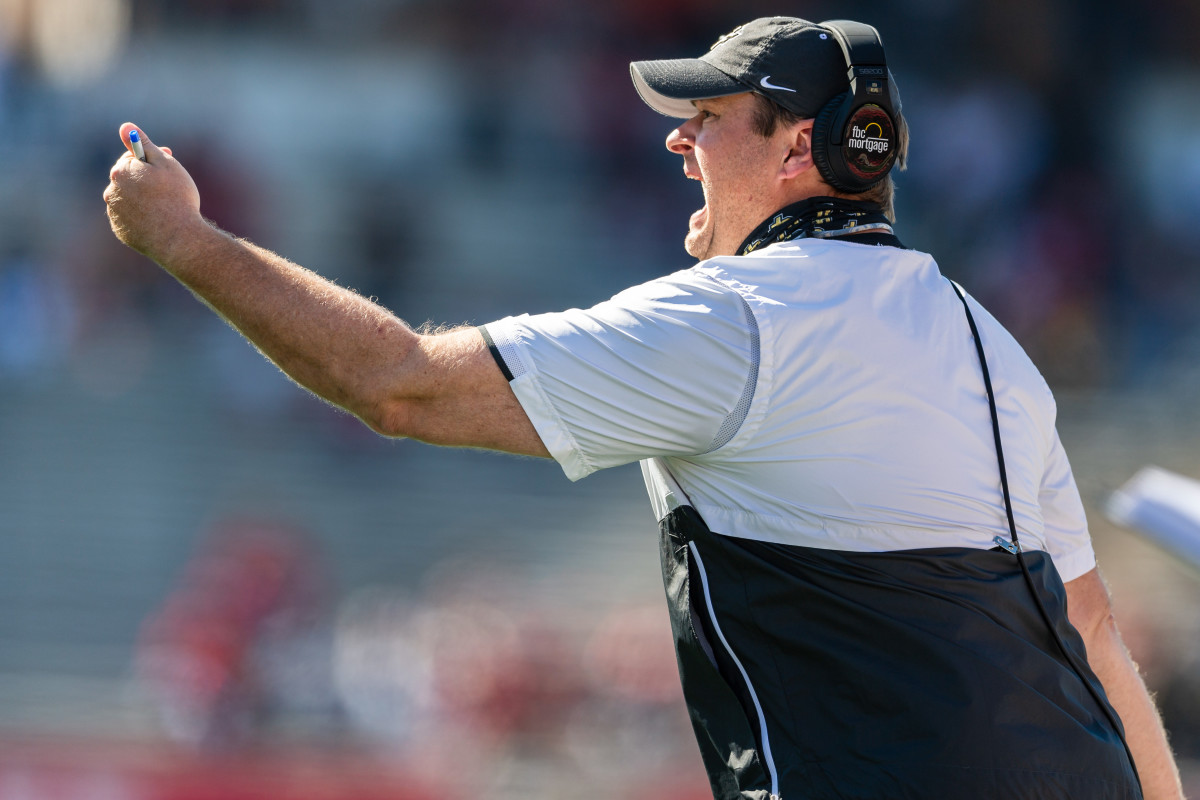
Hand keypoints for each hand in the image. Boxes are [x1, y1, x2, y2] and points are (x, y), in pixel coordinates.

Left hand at [104, 123, 204, 263]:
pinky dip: (140, 217)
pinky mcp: (120, 231)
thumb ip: (143, 145)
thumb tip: (125, 126)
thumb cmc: (177, 198)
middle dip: (144, 179)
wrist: (179, 239)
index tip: (167, 167)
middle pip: (127, 179)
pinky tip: (157, 221)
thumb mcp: (165, 164)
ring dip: (141, 199)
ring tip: (164, 208)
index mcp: (121, 171)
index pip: (131, 158)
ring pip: (127, 200)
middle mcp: (112, 191)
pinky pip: (129, 219)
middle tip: (169, 187)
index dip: (151, 161)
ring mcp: (114, 213)